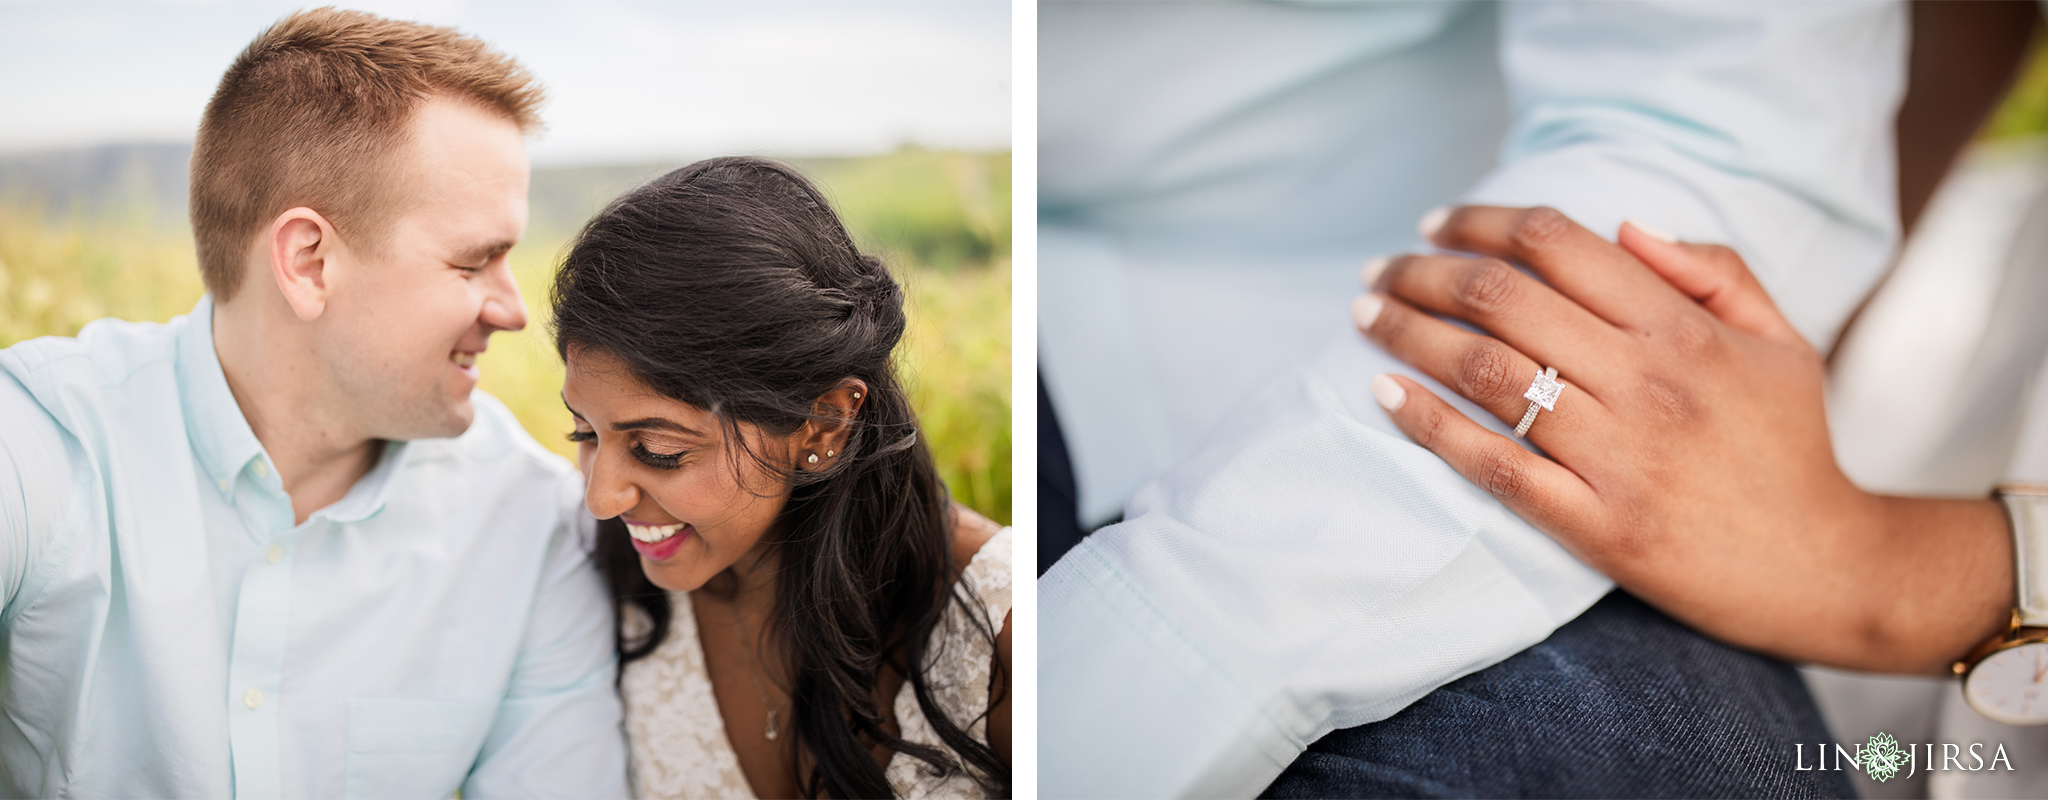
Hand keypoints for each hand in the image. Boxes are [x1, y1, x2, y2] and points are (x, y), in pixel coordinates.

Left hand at [1354, 205, 2011, 672]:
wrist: (1821, 570)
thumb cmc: (1791, 449)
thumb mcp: (1778, 342)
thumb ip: (1712, 270)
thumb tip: (1623, 226)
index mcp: (1683, 330)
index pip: (1557, 245)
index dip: (1483, 222)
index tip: (1436, 222)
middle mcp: (1645, 383)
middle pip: (1504, 300)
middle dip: (1425, 274)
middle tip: (1379, 270)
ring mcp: (1617, 456)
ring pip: (1488, 373)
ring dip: (1410, 336)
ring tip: (1366, 317)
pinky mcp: (1595, 524)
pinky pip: (1495, 465)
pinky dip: (1432, 425)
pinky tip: (1385, 396)